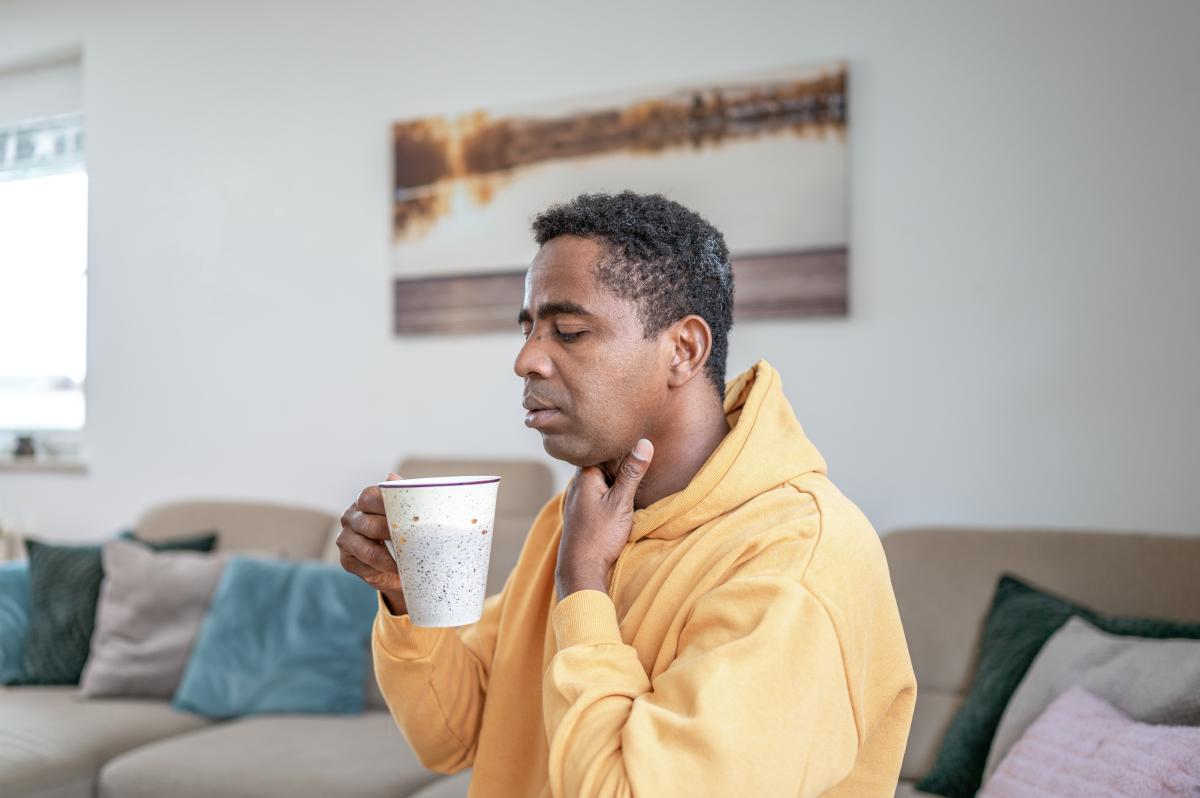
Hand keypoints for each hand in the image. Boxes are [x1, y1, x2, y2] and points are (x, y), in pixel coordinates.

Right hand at [338, 472, 406, 613]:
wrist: (399, 562)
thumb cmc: (404, 530)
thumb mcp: (407, 511)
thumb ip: (402, 492)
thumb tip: (392, 476)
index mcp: (365, 499)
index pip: (369, 497)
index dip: (386, 506)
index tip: (406, 516)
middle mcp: (351, 516)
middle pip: (369, 524)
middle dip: (392, 535)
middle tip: (413, 542)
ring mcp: (345, 538)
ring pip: (367, 550)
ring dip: (390, 559)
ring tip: (408, 563)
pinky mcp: (346, 559)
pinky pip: (364, 566)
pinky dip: (383, 570)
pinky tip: (396, 570)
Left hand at [556, 439, 653, 600]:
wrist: (581, 569)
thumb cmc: (600, 536)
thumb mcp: (621, 502)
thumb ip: (632, 473)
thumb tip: (644, 443)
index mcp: (584, 475)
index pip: (603, 450)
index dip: (621, 448)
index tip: (638, 445)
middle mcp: (576, 484)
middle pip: (601, 465)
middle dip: (619, 465)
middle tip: (641, 465)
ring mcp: (577, 499)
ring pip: (599, 481)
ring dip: (614, 482)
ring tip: (633, 482)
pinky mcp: (580, 513)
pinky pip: (597, 495)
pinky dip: (609, 494)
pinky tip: (619, 502)